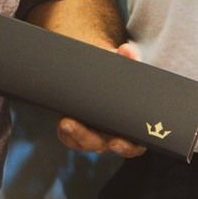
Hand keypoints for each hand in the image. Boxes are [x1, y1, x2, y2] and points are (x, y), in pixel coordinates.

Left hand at [53, 41, 145, 157]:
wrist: (99, 74)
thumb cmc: (118, 76)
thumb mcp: (124, 66)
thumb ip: (128, 59)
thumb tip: (128, 51)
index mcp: (131, 127)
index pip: (134, 145)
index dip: (128, 147)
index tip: (117, 142)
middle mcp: (113, 135)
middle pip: (103, 145)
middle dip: (91, 139)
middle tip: (80, 129)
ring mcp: (93, 134)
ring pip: (84, 142)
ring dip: (75, 134)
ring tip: (67, 122)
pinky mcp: (76, 130)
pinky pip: (70, 137)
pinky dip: (66, 132)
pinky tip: (63, 122)